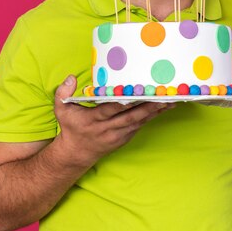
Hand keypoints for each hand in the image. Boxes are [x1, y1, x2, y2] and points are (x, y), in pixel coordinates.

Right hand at [53, 75, 173, 167]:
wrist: (77, 153)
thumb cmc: (71, 127)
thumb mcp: (61, 110)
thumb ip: (63, 93)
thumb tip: (71, 77)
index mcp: (93, 120)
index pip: (110, 109)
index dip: (122, 102)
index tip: (135, 94)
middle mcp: (108, 128)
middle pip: (131, 116)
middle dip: (148, 106)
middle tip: (163, 96)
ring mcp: (118, 134)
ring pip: (139, 122)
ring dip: (155, 111)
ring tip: (170, 100)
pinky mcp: (125, 137)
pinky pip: (140, 125)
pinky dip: (152, 116)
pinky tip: (164, 107)